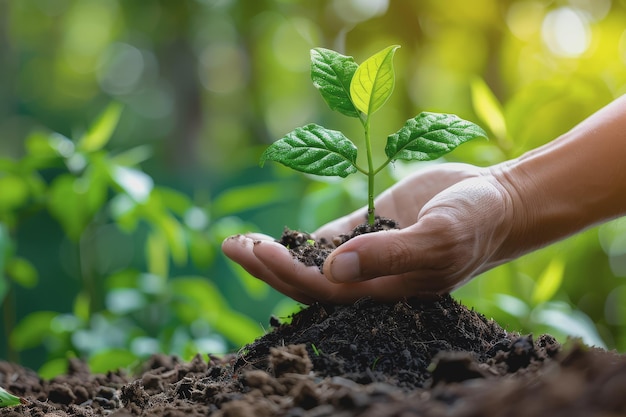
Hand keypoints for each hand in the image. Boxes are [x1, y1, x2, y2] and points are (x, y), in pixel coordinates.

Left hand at [221, 163, 514, 303]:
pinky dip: (297, 240)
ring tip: (237, 243)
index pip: (324, 292)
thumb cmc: (474, 222)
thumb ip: (390, 254)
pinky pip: (326, 240)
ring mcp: (365, 255)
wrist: (494, 200)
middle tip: (230, 246)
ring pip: (310, 262)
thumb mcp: (439, 237)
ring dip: (274, 254)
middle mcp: (369, 278)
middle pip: (306, 283)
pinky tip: (270, 236)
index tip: (257, 250)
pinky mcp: (367, 230)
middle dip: (267, 267)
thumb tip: (332, 268)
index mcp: (382, 291)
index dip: (287, 274)